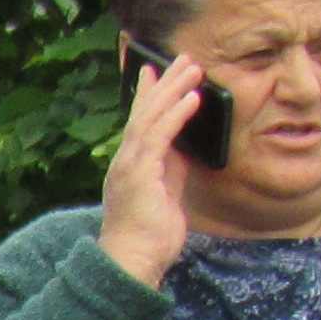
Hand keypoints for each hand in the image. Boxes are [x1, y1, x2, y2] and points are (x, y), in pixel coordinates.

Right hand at [100, 53, 204, 290]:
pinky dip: (177, 114)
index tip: (156, 71)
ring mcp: (130, 165)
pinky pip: (160, 136)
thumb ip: (173, 169)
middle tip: (183, 59)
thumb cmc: (149, 236)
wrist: (134, 260)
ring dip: (174, 90)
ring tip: (194, 69)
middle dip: (165, 83)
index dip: (149, 94)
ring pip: (151, 117)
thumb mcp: (167, 195)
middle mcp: (126, 160)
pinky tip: (192, 98)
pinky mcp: (139, 173)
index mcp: (132, 165)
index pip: (140, 122)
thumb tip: (186, 147)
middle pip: (145, 112)